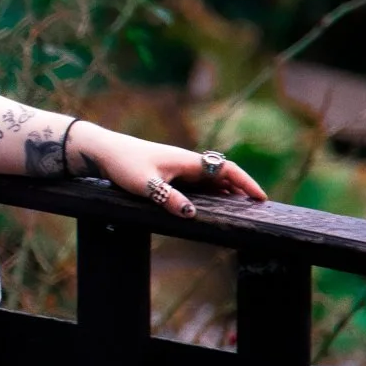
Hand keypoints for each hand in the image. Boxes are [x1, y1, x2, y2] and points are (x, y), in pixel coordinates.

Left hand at [69, 123, 265, 220]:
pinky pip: (196, 185)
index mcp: (187, 161)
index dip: (246, 182)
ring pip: (210, 181)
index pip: (226, 169)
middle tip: (257, 209)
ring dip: (226, 193)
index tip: (261, 197)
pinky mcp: (169, 174)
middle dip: (241, 189)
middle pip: (222, 175)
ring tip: (241, 211)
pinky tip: (212, 207)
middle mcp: (187, 163)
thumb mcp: (146, 185)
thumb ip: (168, 199)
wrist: (104, 151)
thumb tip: (192, 214)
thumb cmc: (124, 164)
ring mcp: (179, 168)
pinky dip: (209, 195)